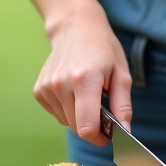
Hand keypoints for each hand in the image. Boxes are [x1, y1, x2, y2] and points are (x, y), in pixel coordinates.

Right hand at [33, 4, 130, 144]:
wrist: (75, 28)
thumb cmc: (103, 49)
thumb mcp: (121, 74)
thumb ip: (123, 106)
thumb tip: (125, 132)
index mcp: (84, 80)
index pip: (86, 127)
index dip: (99, 138)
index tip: (109, 135)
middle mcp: (61, 84)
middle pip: (77, 128)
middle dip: (92, 127)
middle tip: (103, 109)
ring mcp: (47, 88)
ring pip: (66, 122)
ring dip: (80, 117)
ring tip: (88, 94)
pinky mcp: (39, 91)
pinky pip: (57, 113)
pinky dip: (68, 110)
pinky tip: (74, 92)